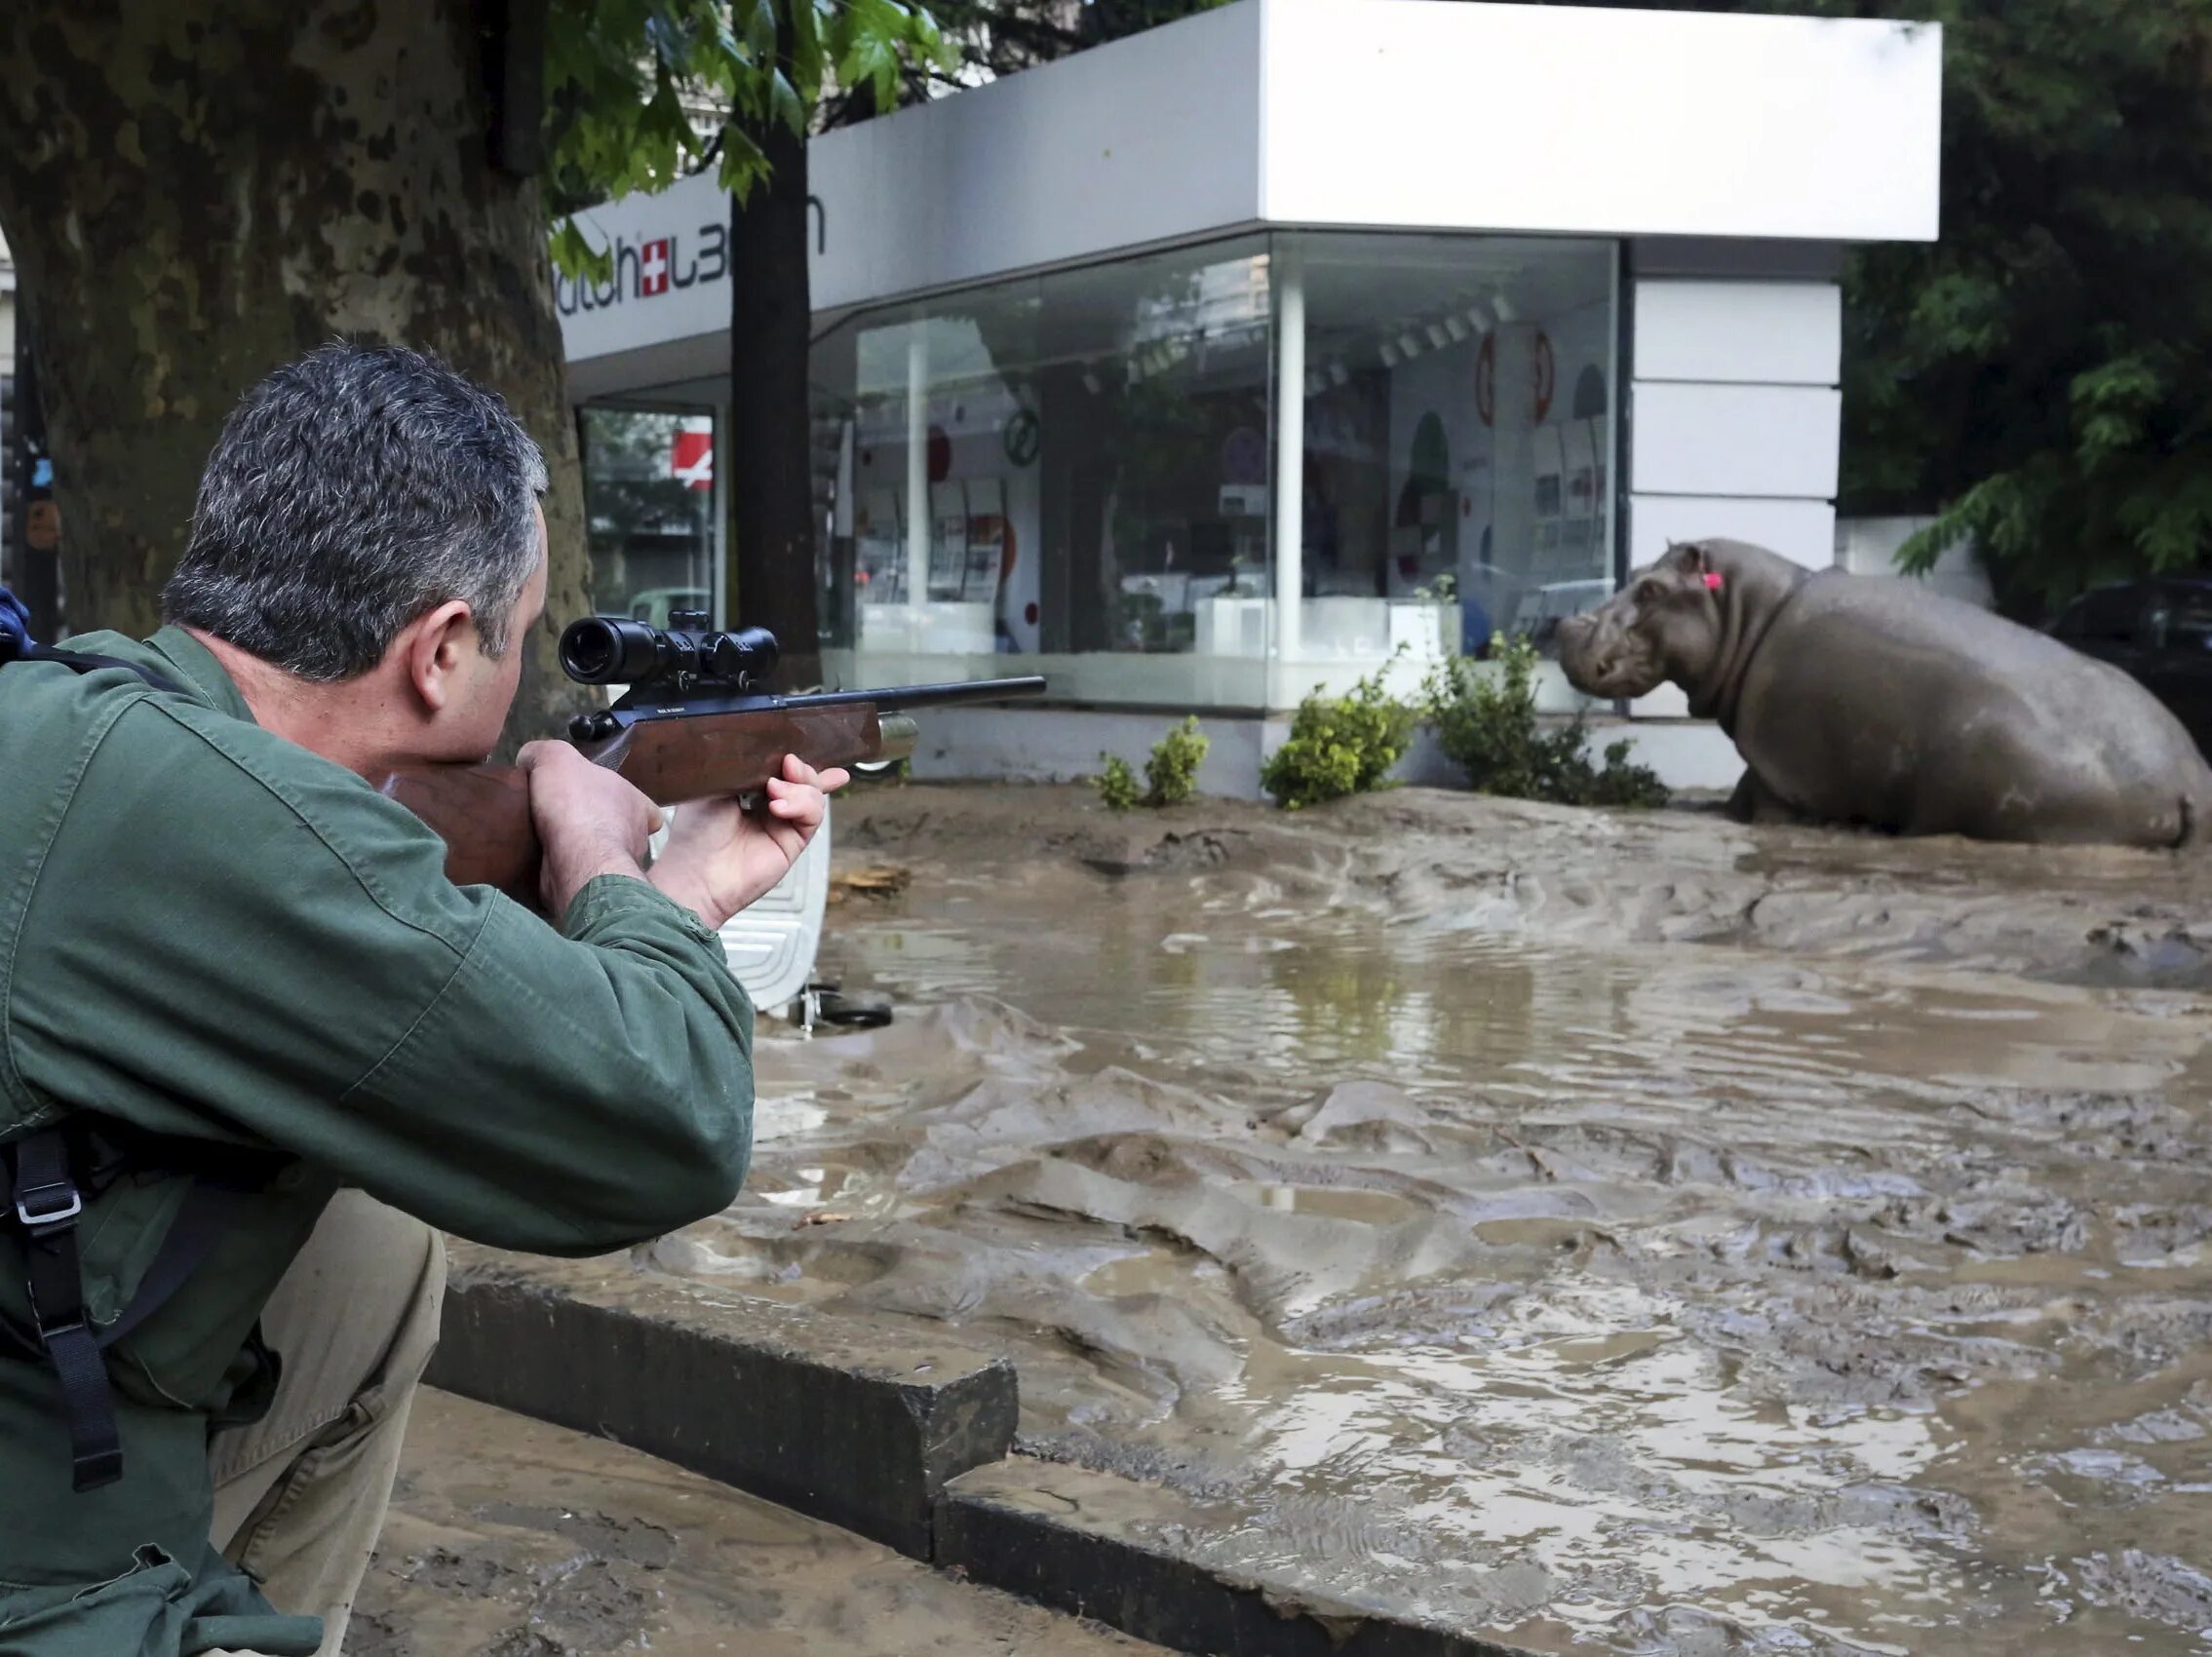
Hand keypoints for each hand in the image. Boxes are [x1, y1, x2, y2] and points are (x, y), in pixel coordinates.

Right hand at [517, 740, 663, 919]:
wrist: (576, 859)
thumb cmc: (576, 803)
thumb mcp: (556, 758)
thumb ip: (543, 753)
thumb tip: (529, 759)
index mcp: (636, 803)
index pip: (637, 800)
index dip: (619, 798)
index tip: (591, 798)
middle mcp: (634, 835)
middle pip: (615, 825)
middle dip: (589, 822)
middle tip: (554, 816)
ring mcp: (617, 865)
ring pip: (597, 853)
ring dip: (575, 848)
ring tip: (540, 837)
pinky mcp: (596, 886)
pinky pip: (579, 874)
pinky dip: (561, 869)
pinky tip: (538, 859)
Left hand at [649, 755, 848, 930]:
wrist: (695, 874)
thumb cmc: (695, 833)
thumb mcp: (716, 784)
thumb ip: (746, 765)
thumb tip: (778, 754)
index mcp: (748, 788)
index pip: (779, 766)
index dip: (792, 755)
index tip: (791, 747)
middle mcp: (768, 805)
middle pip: (803, 777)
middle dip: (802, 767)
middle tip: (788, 763)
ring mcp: (783, 824)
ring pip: (812, 794)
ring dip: (800, 786)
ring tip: (773, 790)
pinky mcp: (794, 842)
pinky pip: (813, 815)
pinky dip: (802, 804)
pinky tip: (779, 807)